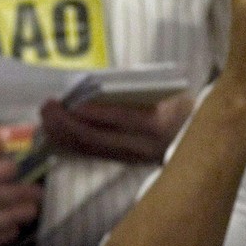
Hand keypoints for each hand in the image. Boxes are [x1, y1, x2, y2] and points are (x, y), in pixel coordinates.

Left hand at [39, 91, 194, 164]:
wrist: (199, 134)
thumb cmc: (176, 103)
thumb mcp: (165, 92)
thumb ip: (135, 89)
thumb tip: (95, 83)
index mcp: (159, 121)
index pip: (124, 118)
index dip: (97, 113)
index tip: (74, 105)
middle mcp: (145, 145)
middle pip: (100, 137)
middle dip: (68, 123)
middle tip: (48, 107)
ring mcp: (134, 157)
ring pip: (92, 148)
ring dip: (64, 134)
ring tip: (46, 117)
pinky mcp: (125, 162)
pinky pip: (93, 153)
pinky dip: (71, 143)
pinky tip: (55, 133)